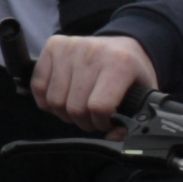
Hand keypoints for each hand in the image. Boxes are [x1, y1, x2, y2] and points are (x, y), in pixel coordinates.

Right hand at [31, 32, 157, 132]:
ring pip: (54, 101)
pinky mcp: (53, 46)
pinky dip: (46, 100)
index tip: (107, 121)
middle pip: (75, 107)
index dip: (101, 123)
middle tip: (93, 117)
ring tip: (78, 107)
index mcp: (120, 63)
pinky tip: (62, 98)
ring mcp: (70, 47)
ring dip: (65, 113)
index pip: (98, 106)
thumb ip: (134, 119)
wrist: (122, 45)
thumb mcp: (144, 94)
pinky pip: (38, 86)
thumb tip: (113, 137)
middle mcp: (92, 52)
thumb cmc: (132, 72)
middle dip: (84, 121)